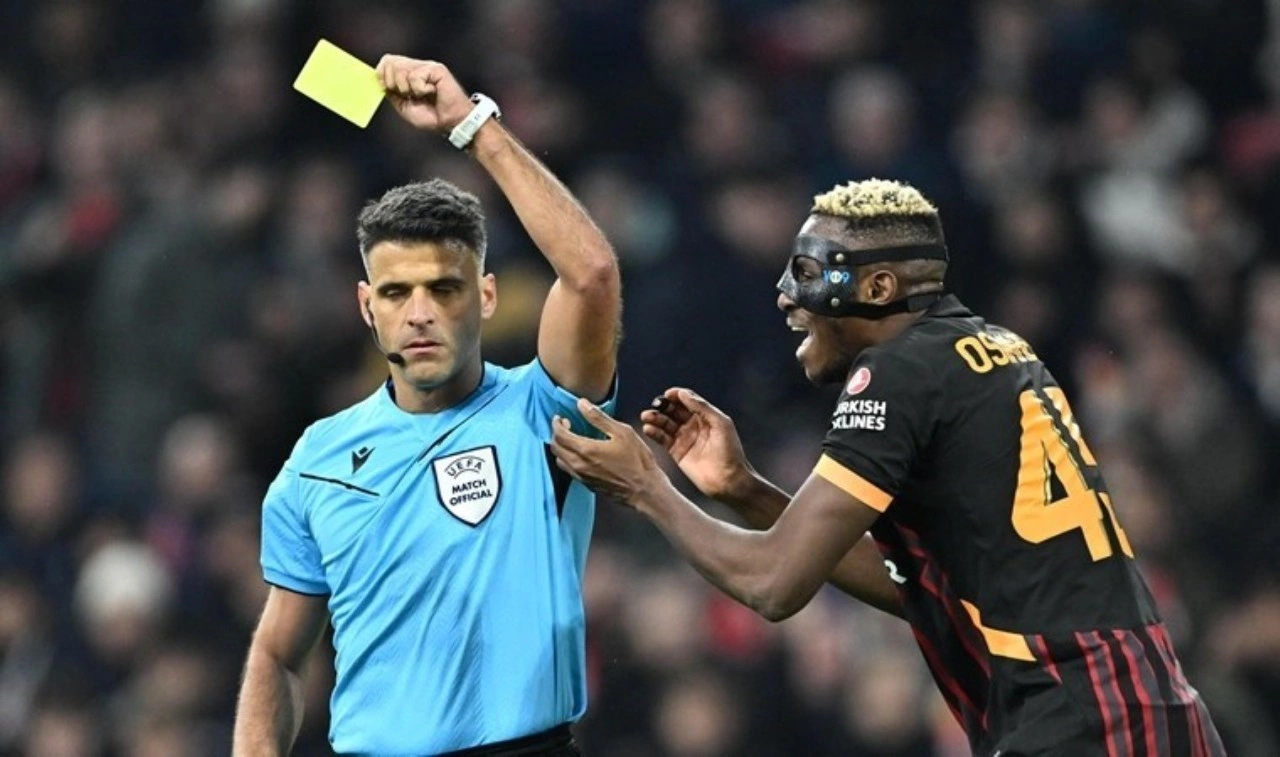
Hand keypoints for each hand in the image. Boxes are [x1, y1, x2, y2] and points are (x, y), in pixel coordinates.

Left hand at [376, 55, 473, 133]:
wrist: (451, 123)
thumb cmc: (433, 116)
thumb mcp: (404, 107)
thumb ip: (392, 93)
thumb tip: (379, 82)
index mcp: (409, 73)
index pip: (387, 61)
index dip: (381, 73)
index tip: (387, 88)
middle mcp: (417, 67)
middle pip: (391, 62)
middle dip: (393, 83)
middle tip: (408, 95)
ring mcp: (427, 66)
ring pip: (401, 69)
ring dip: (407, 89)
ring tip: (422, 95)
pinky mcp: (436, 69)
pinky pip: (416, 77)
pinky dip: (421, 90)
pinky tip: (432, 92)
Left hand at [550, 399, 665, 505]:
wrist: (644, 490)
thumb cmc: (637, 460)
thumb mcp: (622, 432)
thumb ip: (599, 417)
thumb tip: (581, 404)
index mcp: (586, 450)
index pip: (560, 435)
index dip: (556, 424)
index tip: (560, 417)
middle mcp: (579, 465)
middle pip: (555, 447)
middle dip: (556, 434)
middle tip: (566, 425)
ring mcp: (582, 476)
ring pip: (559, 460)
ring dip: (560, 447)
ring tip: (571, 438)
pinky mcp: (586, 484)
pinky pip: (568, 469)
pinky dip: (567, 458)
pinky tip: (579, 453)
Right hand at [640, 388, 751, 499]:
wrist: (728, 480)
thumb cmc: (730, 451)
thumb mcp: (720, 424)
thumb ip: (702, 407)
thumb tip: (683, 393)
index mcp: (705, 416)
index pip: (687, 400)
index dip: (677, 395)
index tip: (668, 394)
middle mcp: (693, 425)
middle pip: (673, 410)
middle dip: (663, 406)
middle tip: (656, 405)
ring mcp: (684, 438)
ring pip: (665, 423)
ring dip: (655, 418)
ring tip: (647, 416)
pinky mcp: (676, 452)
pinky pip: (662, 439)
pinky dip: (654, 432)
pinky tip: (649, 429)